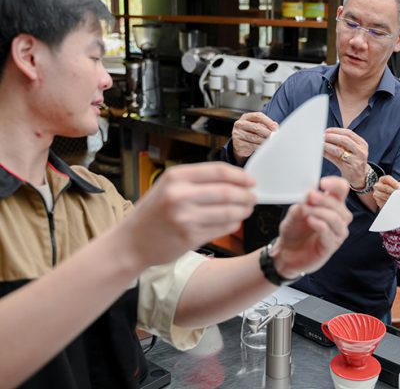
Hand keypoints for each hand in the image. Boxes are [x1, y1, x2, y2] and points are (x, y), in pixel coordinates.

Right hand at [122, 163, 256, 268]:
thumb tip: (235, 180)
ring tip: (247, 210)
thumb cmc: (153, 213)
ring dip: (243, 211)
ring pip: (228, 212)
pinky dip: (233, 224)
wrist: (131, 242)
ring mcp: (185, 217)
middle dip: (246, 195)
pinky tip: (234, 222)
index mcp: (176, 177)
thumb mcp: (168, 186)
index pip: (218, 171)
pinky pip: (221, 228)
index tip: (251, 181)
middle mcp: (180, 195)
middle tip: (253, 197)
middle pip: (227, 191)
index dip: (240, 176)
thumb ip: (197, 181)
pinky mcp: (190, 237)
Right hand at [232, 112, 278, 164]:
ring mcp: (237, 134)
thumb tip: (276, 126)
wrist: (240, 145)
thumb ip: (267, 125)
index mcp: (246, 117)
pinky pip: (251, 146)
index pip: (258, 116)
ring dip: (264, 141)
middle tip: (274, 136)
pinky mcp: (237, 143)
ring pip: (254, 137)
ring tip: (270, 142)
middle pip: (256, 127)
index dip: (268, 121)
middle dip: (267, 132)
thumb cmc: (251, 133)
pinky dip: (259, 147)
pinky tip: (263, 147)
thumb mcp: (258, 126)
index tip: (275, 128)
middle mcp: (240, 124)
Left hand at [271, 176, 351, 277]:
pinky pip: (331, 235)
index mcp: (331, 205)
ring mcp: (336, 233)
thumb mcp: (294, 212)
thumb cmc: (294, 230)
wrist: (286, 251)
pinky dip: (321, 226)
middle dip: (325, 199)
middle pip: (340, 205)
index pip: (341, 189)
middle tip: (310, 196)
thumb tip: (308, 196)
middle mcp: (338, 218)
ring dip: (321, 212)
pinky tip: (311, 221)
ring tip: (307, 211)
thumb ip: (302, 204)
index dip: (335, 184)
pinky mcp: (330, 247)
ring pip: (337, 219)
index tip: (322, 183)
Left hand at [323, 127, 368, 188]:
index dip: (336, 130)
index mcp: (362, 144)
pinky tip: (322, 152)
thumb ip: (344, 142)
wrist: (360, 178)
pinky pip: (335, 159)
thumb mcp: (354, 150)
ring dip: (327, 145)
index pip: (349, 133)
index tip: (327, 131)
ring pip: (339, 150)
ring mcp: (356, 161)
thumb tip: (327, 134)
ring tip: (320, 143)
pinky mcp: (349, 169)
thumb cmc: (354, 161)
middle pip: (344, 140)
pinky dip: (327, 154)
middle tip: (322, 136)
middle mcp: (361, 152)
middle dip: (331, 137)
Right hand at [372, 175, 399, 208]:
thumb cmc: (393, 188)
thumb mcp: (397, 184)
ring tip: (397, 198)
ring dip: (391, 197)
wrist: (389, 196)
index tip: (399, 187)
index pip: (387, 178)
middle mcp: (378, 185)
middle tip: (398, 194)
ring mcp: (376, 193)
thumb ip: (399, 184)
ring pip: (384, 195)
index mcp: (382, 179)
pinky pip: (383, 202)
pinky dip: (389, 202)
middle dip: (393, 191)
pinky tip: (393, 202)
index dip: (393, 182)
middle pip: (385, 187)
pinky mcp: (377, 201)